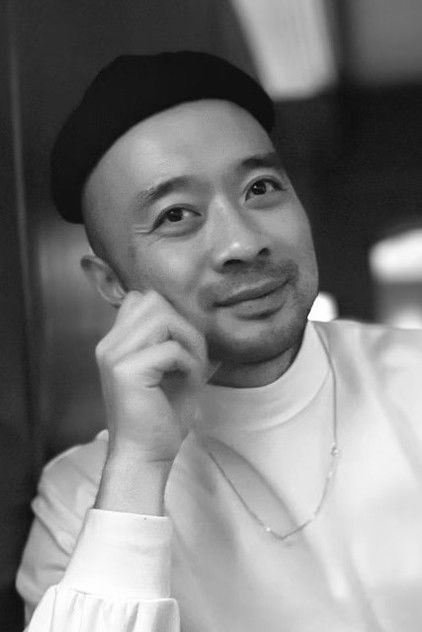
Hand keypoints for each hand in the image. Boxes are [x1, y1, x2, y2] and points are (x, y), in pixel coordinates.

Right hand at [96, 289, 206, 463]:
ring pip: (163, 317)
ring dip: (188, 341)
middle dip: (183, 325)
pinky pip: (171, 349)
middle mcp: (110, 345)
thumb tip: (198, 319)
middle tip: (192, 357)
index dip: (170, 315)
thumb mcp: (169, 371)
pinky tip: (189, 382)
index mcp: (115, 343)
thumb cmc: (159, 418)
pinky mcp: (126, 371)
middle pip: (154, 301)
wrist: (144, 457)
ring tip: (191, 368)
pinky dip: (190, 363)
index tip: (182, 346)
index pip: (142, 299)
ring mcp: (115, 356)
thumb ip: (174, 340)